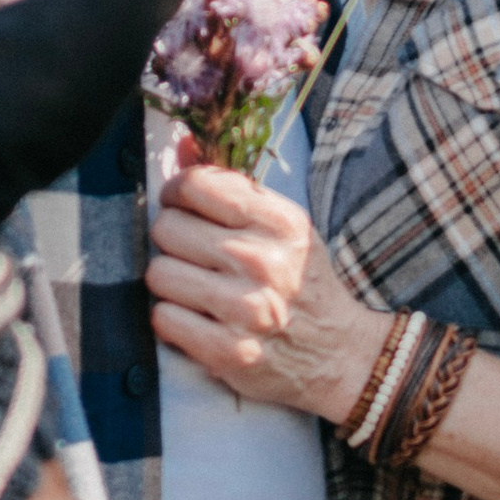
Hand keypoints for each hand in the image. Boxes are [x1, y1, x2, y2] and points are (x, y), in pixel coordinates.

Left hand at [147, 154, 381, 422]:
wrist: (341, 355)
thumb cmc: (304, 284)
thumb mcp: (283, 226)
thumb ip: (231, 185)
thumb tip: (182, 145)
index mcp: (280, 223)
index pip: (196, 185)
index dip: (177, 193)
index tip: (182, 207)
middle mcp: (263, 261)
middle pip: (167, 228)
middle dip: (172, 240)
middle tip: (192, 255)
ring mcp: (245, 309)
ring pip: (158, 274)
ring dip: (170, 282)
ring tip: (196, 288)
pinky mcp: (229, 351)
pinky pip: (163, 318)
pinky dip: (173, 319)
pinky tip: (197, 318)